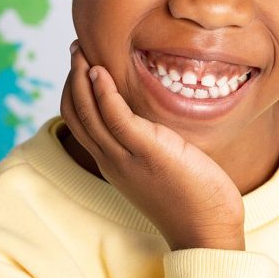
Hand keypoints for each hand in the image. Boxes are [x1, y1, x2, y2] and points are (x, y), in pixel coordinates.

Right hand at [60, 41, 245, 251]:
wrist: (208, 229)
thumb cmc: (193, 197)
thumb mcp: (162, 164)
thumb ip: (150, 141)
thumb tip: (153, 117)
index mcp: (112, 162)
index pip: (79, 122)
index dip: (74, 90)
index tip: (81, 63)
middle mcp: (111, 160)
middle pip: (75, 114)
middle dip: (71, 78)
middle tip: (76, 48)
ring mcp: (126, 158)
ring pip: (88, 113)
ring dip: (81, 77)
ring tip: (82, 50)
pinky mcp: (148, 152)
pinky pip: (116, 118)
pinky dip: (104, 93)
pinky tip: (102, 71)